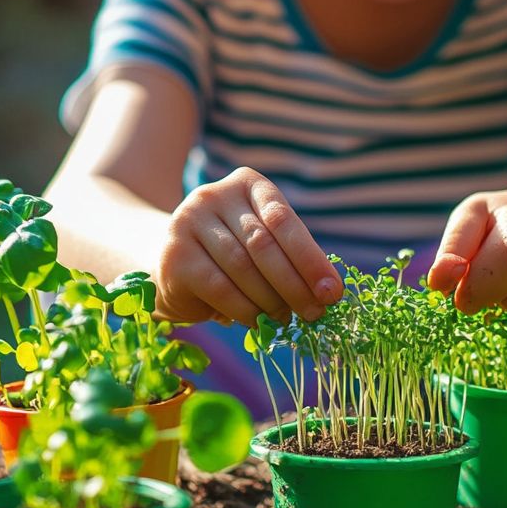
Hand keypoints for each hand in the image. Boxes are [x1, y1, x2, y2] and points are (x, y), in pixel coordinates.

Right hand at [153, 167, 343, 325]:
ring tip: (286, 319)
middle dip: (295, 284)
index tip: (332, 291)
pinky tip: (258, 322)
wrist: (176, 267)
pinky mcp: (174, 256)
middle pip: (263, 244)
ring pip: (242, 268)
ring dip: (271, 300)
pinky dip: (245, 310)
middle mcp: (214, 195)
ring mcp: (187, 222)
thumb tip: (329, 290)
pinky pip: (219, 288)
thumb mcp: (264, 245)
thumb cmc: (233, 256)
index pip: (283, 219)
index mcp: (246, 184)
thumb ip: (292, 257)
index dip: (311, 258)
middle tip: (314, 313)